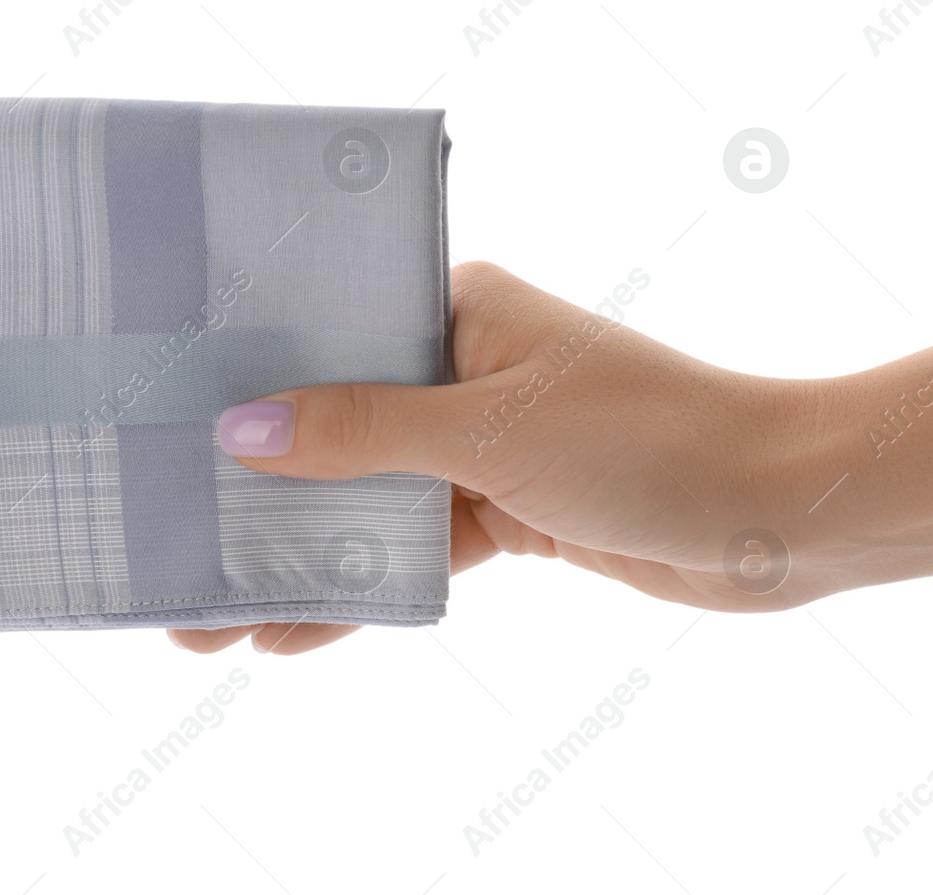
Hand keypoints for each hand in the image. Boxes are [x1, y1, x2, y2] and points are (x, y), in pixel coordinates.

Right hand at [171, 261, 825, 655]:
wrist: (775, 510)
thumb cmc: (648, 439)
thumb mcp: (492, 432)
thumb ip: (365, 435)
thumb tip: (242, 430)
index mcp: (460, 306)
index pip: (326, 331)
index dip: (242, 377)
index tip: (157, 420)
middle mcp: (466, 363)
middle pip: (335, 423)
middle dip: (255, 487)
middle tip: (162, 542)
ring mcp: (487, 439)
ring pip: (370, 495)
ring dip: (299, 551)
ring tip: (207, 614)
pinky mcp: (511, 507)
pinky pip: (416, 544)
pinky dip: (365, 581)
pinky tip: (295, 627)